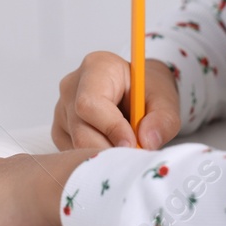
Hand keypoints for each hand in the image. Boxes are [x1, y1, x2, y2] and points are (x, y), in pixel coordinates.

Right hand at [52, 51, 180, 151]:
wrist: (138, 94)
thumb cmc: (148, 92)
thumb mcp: (165, 101)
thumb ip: (162, 120)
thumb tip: (146, 141)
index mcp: (97, 68)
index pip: (90, 103)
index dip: (111, 128)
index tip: (133, 144)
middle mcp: (72, 86)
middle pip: (81, 130)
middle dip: (110, 149)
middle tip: (134, 156)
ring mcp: (62, 109)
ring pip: (76, 145)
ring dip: (104, 155)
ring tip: (126, 149)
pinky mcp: (60, 130)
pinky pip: (73, 152)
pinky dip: (95, 157)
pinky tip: (112, 147)